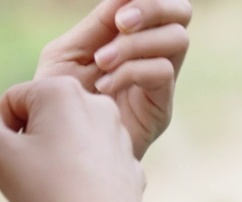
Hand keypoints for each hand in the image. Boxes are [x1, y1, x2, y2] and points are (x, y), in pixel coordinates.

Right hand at [0, 79, 145, 201]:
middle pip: (42, 118)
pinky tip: (69, 200)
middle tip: (6, 178)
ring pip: (68, 140)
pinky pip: (92, 164)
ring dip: (47, 159)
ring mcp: (118, 134)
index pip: (10, 102)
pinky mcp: (129, 162)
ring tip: (39, 190)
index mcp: (61, 90)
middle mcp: (97, 103)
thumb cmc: (47, 187)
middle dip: (19, 145)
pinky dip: (77, 176)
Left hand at [35, 0, 191, 158]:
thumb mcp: (69, 53)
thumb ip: (95, 25)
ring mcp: (161, 81)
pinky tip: (105, 87)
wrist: (59, 146)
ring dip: (135, 45)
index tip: (118, 9)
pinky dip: (131, 72)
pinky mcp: (162, 106)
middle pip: (182, 13)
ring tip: (102, 62)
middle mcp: (152, 53)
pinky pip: (162, 72)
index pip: (160, 2)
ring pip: (177, 39)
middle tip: (121, 23)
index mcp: (130, 35)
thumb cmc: (59, 100)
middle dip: (153, 8)